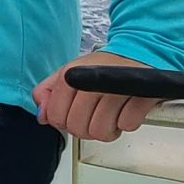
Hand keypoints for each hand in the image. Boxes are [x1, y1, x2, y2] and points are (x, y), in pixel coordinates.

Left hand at [33, 50, 159, 143]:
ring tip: (109, 115)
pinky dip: (126, 122)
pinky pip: (127, 125)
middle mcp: (92, 81)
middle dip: (85, 128)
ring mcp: (117, 88)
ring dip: (106, 129)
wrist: (137, 52)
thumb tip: (41, 116)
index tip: (72, 114)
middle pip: (77, 128)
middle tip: (93, 117)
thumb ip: (48, 93)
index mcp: (71, 76)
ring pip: (101, 131)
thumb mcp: (69, 73)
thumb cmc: (102, 67)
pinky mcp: (141, 94)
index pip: (56, 117)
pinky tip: (124, 110)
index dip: (63, 122)